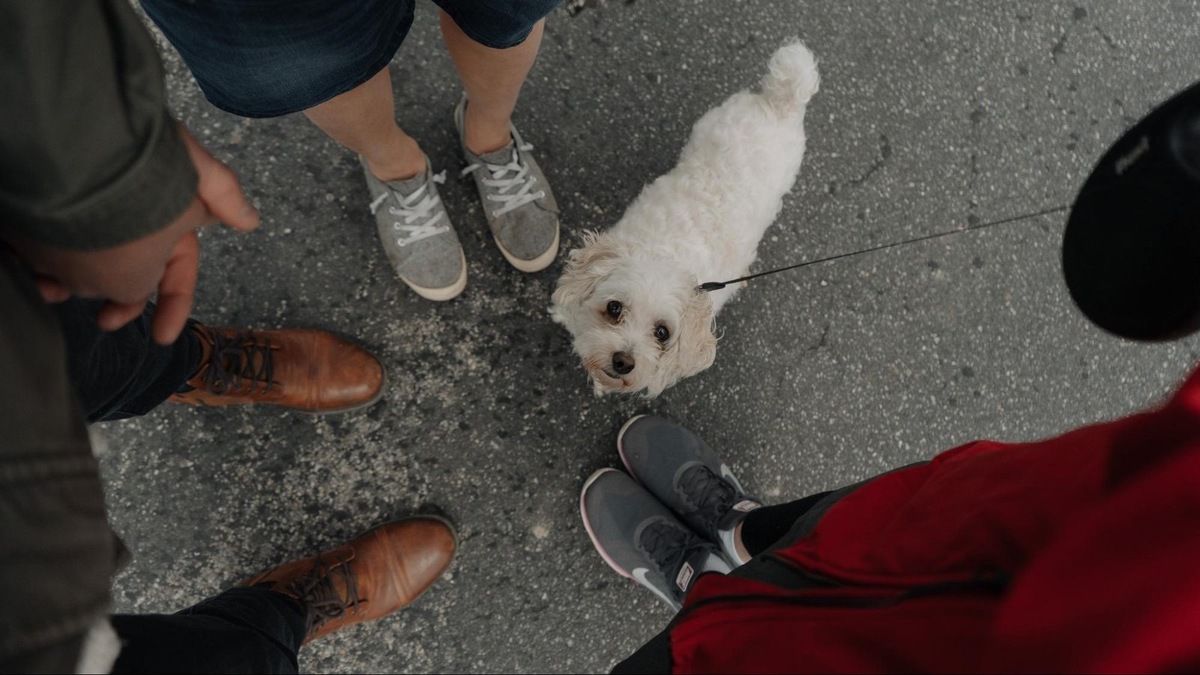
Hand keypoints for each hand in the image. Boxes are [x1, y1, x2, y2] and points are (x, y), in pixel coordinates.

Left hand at [8, 125, 258, 343]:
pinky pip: (43, 246)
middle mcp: (128, 219)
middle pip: (127, 274)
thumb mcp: (191, 173)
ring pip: (81, 265)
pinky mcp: (44, 210)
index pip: (177, 271)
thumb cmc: (135, 150)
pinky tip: (31, 265)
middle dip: (117, 299)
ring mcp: (84, 216)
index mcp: (167, 218)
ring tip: (52, 287)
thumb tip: (251, 220)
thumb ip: (223, 196)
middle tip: (104, 320)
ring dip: (70, 283)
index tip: (162, 337)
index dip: (174, 305)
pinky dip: (37, 261)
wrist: (71, 130)